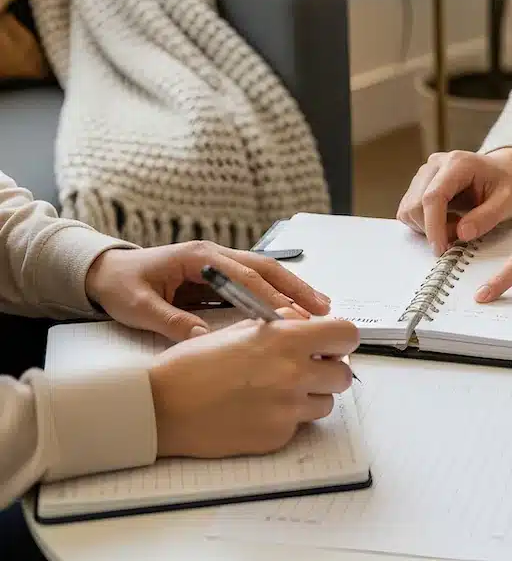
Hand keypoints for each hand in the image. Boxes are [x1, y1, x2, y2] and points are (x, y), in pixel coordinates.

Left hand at [85, 240, 331, 342]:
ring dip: (292, 289)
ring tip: (320, 308)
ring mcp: (220, 263)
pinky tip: (293, 311)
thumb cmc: (122, 285)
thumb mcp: (138, 306)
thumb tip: (201, 339)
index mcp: (199, 257)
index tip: (289, 318)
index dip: (268, 297)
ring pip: (266, 273)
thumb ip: (169, 321)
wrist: (108, 271)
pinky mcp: (220, 275)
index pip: (243, 276)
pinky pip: (256, 283)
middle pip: (265, 268)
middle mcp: (216, 255)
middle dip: (295, 288)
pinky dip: (277, 295)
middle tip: (321, 308)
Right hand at [149, 315, 359, 457]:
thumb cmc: (195, 363)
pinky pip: (299, 426)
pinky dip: (287, 418)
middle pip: (343, 374)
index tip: (330, 342)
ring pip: (325, 402)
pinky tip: (258, 410)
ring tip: (277, 390)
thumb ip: (284, 324)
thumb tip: (310, 323)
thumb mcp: (242, 327)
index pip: (347, 335)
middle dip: (328, 370)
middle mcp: (294, 373)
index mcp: (287, 340)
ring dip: (310, 395)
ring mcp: (288, 409)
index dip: (340, 339)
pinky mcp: (277, 437)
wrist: (162, 406)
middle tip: (305, 367)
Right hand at [397, 148, 511, 254]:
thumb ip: (487, 217)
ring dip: (428, 226)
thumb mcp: (507, 202)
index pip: (433, 196)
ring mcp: (425, 172)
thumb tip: (461, 234)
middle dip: (433, 228)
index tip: (441, 249)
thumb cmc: (506, 183)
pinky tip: (447, 219)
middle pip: (416, 204)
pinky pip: (410, 209)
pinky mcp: (419, 183)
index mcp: (458, 163)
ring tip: (456, 224)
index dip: (433, 226)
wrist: (502, 170)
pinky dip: (425, 222)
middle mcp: (436, 164)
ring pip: (409, 208)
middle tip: (459, 234)